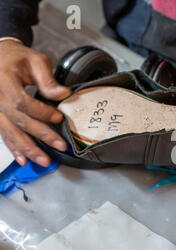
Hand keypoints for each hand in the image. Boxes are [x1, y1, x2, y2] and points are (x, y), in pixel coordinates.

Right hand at [0, 40, 70, 166]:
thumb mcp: (35, 60)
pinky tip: (23, 159)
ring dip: (27, 148)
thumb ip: (48, 79)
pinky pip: (3, 134)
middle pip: (18, 120)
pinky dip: (14, 148)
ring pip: (9, 132)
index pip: (22, 102)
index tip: (59, 118)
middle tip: (60, 145)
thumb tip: (64, 95)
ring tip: (43, 160)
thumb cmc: (18, 58)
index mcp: (4, 80)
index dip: (41, 112)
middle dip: (41, 135)